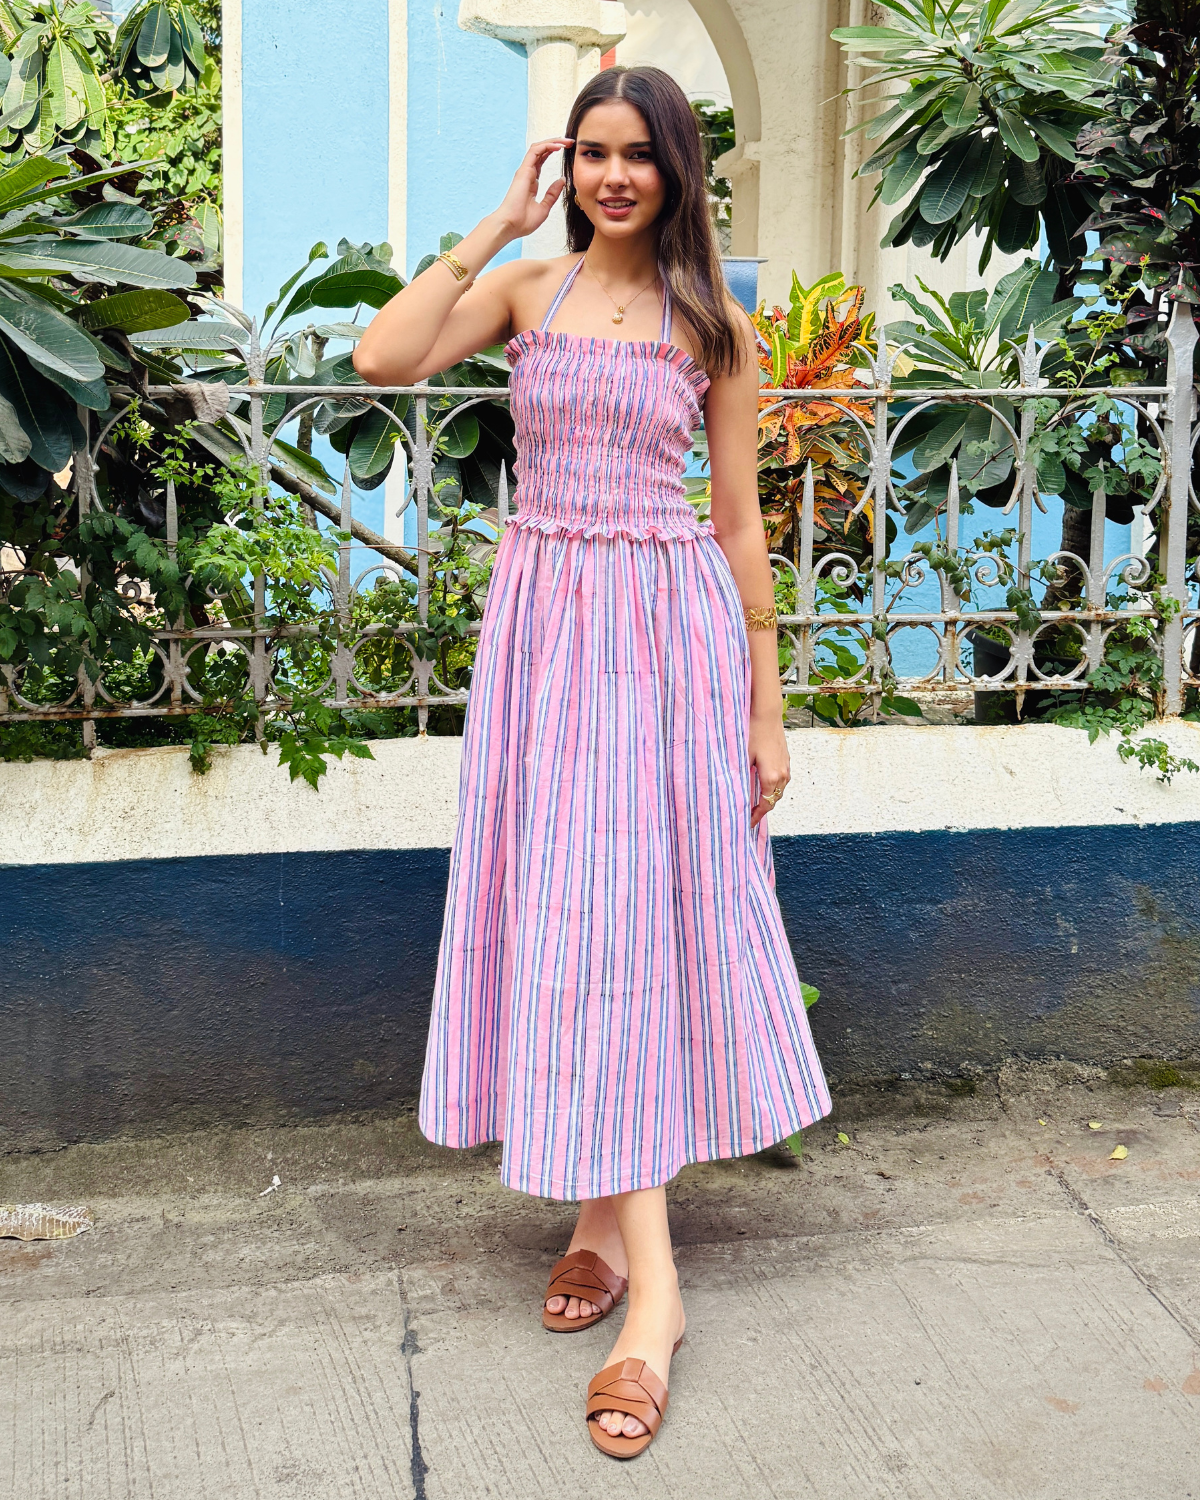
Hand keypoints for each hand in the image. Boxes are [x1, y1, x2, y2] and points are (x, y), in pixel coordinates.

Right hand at [494, 138, 573, 239]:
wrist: (511, 226)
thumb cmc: (523, 221)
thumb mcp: (544, 208)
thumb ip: (552, 194)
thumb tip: (562, 181)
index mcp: (532, 182)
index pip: (542, 160)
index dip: (553, 152)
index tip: (568, 151)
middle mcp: (528, 173)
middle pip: (541, 151)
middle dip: (555, 143)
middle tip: (570, 142)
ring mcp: (525, 171)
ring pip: (538, 148)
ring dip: (553, 142)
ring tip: (566, 141)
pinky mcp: (524, 171)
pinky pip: (535, 152)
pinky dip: (547, 146)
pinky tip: (558, 146)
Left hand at [748, 712, 789, 828]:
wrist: (766, 713)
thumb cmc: (752, 732)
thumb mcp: (742, 758)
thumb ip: (741, 779)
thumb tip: (737, 795)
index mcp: (771, 776)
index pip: (766, 804)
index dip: (756, 816)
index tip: (748, 822)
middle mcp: (782, 774)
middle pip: (773, 799)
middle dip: (762, 808)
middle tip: (749, 814)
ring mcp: (786, 765)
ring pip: (779, 789)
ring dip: (768, 797)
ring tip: (755, 801)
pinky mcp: (786, 758)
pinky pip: (781, 779)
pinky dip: (773, 786)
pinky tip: (762, 783)